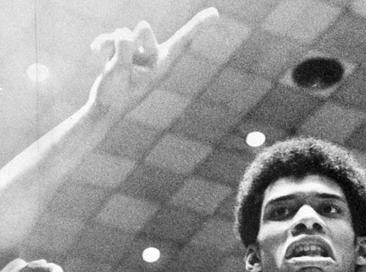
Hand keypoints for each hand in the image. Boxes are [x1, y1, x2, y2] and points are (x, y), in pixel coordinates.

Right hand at [87, 7, 218, 114]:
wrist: (102, 110)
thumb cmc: (113, 96)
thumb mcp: (117, 72)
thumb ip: (125, 50)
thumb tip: (133, 28)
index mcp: (162, 67)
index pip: (182, 42)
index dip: (198, 25)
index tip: (216, 13)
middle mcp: (154, 59)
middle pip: (144, 32)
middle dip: (130, 37)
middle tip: (126, 56)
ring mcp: (141, 54)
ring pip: (126, 33)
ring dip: (111, 42)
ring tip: (105, 61)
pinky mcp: (127, 52)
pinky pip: (116, 36)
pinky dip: (105, 43)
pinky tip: (96, 51)